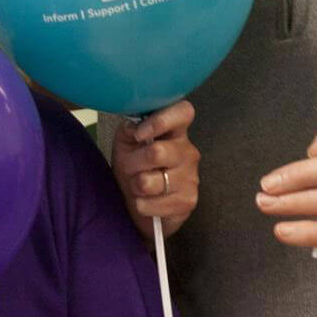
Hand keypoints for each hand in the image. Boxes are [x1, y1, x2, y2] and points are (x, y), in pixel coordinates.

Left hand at [110, 100, 199, 238]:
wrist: (139, 201)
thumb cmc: (134, 166)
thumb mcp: (126, 143)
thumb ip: (130, 129)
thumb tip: (135, 127)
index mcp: (175, 131)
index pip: (183, 112)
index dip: (160, 121)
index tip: (139, 134)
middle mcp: (188, 152)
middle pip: (157, 152)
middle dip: (132, 163)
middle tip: (129, 168)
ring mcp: (191, 178)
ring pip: (148, 182)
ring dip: (134, 185)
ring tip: (138, 185)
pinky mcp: (188, 201)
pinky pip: (149, 203)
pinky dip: (140, 204)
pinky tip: (146, 201)